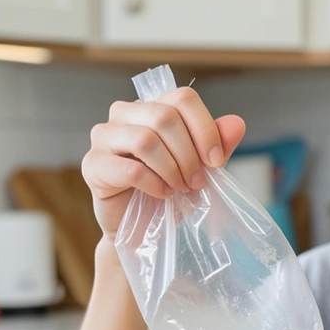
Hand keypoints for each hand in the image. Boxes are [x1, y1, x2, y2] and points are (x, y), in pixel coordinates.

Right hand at [81, 86, 246, 236]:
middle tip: (197, 182)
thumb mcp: (201, 168)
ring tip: (180, 189)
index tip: (215, 161)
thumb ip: (217, 145)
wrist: (142, 231)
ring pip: (145, 140)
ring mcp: (103, 137)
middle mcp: (124, 114)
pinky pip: (130, 169)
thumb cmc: (169, 192)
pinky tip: (162, 194)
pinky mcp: (92, 165)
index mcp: (151, 107)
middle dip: (189, 154)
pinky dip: (154, 185)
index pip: (182, 98)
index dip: (205, 129)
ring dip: (172, 169)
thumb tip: (237, 123)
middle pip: (164, 117)